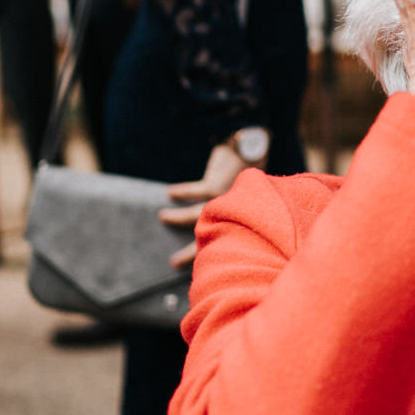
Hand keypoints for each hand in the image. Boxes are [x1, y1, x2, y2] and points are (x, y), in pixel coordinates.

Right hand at [160, 141, 248, 269]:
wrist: (252, 149)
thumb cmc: (249, 173)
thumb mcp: (245, 195)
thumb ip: (233, 211)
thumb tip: (211, 223)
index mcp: (243, 220)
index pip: (226, 241)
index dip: (210, 252)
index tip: (198, 266)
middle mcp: (235, 213)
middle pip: (210, 237)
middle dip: (191, 252)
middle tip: (172, 263)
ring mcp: (226, 200)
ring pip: (196, 215)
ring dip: (178, 217)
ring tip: (162, 216)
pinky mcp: (217, 185)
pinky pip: (195, 192)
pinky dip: (182, 192)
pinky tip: (170, 193)